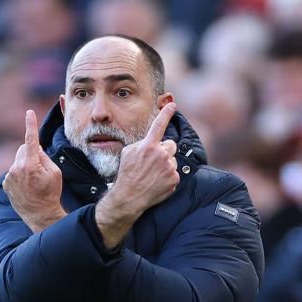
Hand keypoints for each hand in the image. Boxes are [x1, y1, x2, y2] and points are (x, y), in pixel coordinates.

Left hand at [3, 110, 65, 232]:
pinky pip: (13, 172)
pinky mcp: (5, 183)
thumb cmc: (51, 193)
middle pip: (23, 150)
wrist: (40, 215)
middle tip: (41, 169)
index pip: (31, 140)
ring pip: (18, 161)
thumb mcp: (55, 173)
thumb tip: (36, 148)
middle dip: (31, 153)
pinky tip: (27, 187)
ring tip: (33, 182)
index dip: (30, 125)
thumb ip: (44, 157)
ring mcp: (9, 177)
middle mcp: (16, 169)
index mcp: (30, 165)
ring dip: (25, 165)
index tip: (29, 112)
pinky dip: (20, 175)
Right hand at [96, 102, 178, 247]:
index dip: (166, 113)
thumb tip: (150, 142)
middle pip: (170, 145)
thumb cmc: (126, 174)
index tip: (172, 104)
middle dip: (164, 151)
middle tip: (154, 162)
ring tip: (153, 175)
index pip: (159, 125)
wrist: (129, 196)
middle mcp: (161, 154)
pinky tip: (157, 182)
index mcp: (148, 145)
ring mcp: (169, 167)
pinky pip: (174, 173)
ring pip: (172, 160)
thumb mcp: (128, 153)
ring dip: (165, 165)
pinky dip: (168, 177)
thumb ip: (141, 144)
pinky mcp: (174, 179)